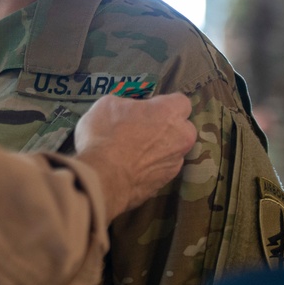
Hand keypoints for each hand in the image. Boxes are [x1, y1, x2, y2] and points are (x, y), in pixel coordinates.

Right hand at [74, 93, 195, 219]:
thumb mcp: (107, 105)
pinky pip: (160, 169)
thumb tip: (128, 110)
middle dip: (167, 128)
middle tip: (141, 129)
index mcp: (169, 112)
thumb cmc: (104, 134)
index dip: (163, 104)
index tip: (147, 108)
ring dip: (158, 149)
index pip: (181, 101)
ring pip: (172, 151)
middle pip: (182, 128)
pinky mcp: (165, 182)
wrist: (101, 178)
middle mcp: (181, 137)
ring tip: (132, 153)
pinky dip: (149, 167)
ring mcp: (175, 162)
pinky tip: (130, 168)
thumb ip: (127, 105)